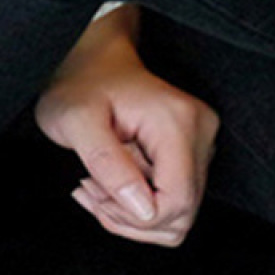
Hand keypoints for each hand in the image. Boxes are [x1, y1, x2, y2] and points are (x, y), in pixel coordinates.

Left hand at [33, 13, 218, 247]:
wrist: (89, 58)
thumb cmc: (78, 83)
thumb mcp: (74, 120)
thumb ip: (106, 164)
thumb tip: (143, 210)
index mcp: (178, 122)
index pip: (177, 202)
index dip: (134, 216)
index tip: (95, 192)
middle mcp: (201, 131)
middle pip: (181, 214)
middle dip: (129, 216)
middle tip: (89, 187)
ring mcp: (200, 141)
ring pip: (178, 214)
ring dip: (131, 213)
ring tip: (96, 183)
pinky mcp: (192, 150)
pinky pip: (173, 199)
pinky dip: (138, 203)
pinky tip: (110, 181)